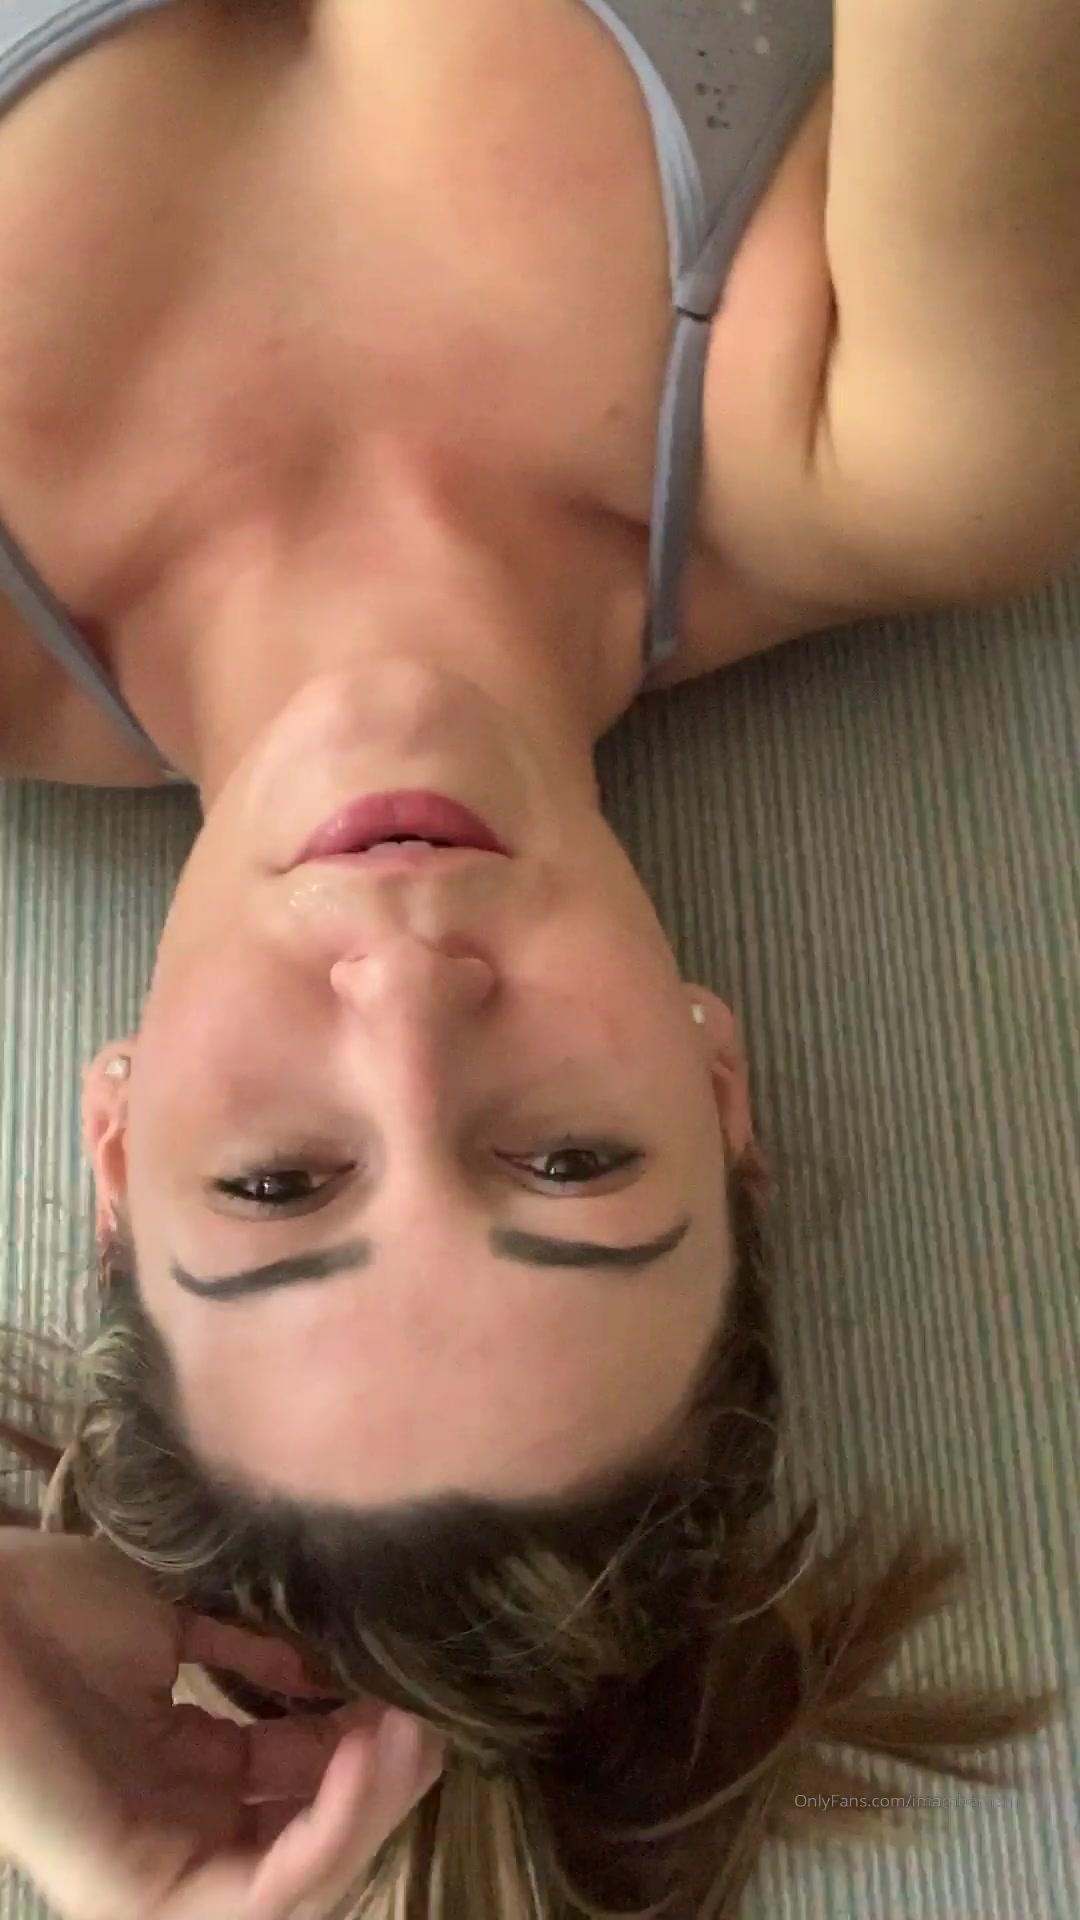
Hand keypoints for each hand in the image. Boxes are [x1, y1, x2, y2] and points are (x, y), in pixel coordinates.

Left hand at [0, 1530, 440, 1919]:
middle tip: (433, 1716)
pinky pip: (259, 1898)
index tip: (415, 1690)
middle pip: (310, 1841)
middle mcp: (174, 1834)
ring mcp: (153, 1873)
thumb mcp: (172, 1621)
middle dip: (385, 1784)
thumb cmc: (48, 1605)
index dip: (364, 1747)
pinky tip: (363, 1756)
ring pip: (300, 1884)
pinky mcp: (133, 1894)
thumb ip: (251, 1648)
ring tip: (413, 1735)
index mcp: (180, 1779)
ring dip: (372, 1812)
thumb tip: (333, 1663)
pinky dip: (327, 1835)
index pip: (297, 1792)